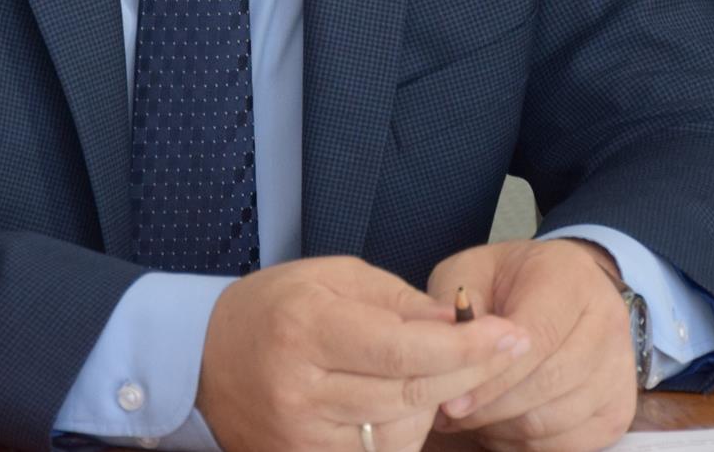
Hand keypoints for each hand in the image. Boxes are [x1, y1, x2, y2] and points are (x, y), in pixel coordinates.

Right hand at [196, 254, 530, 451]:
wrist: (202, 362)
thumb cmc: (273, 309)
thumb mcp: (330, 278)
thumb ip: (396, 299)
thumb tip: (456, 322)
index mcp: (307, 329)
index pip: (404, 349)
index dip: (466, 346)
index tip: (512, 334)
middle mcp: (302, 389)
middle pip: (410, 393)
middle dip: (469, 371)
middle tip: (506, 348)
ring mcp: (302, 436)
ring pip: (402, 429)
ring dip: (435, 400)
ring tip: (431, 369)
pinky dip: (404, 428)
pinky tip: (402, 401)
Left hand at [427, 240, 635, 451]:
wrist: (560, 288)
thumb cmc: (507, 281)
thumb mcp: (472, 271)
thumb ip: (458, 304)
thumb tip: (448, 348)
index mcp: (570, 278)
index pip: (538, 337)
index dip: (492, 375)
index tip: (451, 400)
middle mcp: (607, 320)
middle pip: (551, 382)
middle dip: (494, 408)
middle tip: (452, 414)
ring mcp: (620, 366)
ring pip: (559, 418)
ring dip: (506, 429)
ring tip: (471, 418)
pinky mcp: (620, 405)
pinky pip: (572, 443)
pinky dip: (530, 444)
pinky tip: (501, 427)